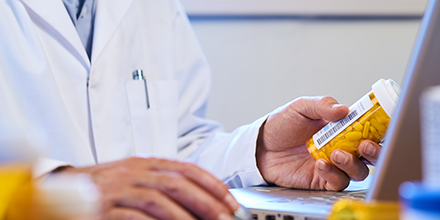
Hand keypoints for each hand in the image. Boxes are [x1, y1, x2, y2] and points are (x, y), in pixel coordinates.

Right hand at [58, 157, 239, 219]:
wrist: (61, 189)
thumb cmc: (103, 187)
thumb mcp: (134, 178)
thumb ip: (161, 182)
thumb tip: (198, 196)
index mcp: (144, 163)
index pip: (185, 168)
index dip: (212, 184)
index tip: (230, 200)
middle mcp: (133, 172)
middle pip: (177, 182)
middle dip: (207, 201)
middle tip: (227, 217)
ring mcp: (117, 189)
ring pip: (160, 198)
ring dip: (187, 215)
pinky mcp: (104, 207)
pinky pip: (135, 216)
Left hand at [256, 96, 381, 190]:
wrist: (260, 145)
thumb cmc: (281, 125)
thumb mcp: (300, 107)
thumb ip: (321, 105)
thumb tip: (343, 109)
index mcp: (340, 128)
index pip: (368, 130)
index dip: (379, 130)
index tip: (379, 128)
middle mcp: (340, 147)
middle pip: (371, 155)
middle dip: (376, 152)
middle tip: (365, 146)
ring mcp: (332, 164)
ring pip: (358, 171)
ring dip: (352, 164)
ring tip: (335, 154)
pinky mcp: (321, 180)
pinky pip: (337, 182)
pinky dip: (333, 174)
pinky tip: (320, 164)